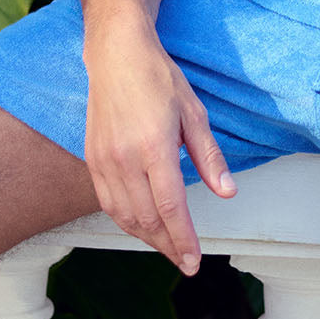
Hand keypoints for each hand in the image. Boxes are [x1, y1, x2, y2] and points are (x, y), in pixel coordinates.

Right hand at [84, 22, 236, 274]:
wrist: (116, 55)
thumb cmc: (158, 79)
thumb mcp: (194, 113)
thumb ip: (209, 157)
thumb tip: (227, 192)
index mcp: (153, 146)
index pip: (171, 207)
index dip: (184, 238)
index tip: (194, 260)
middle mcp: (124, 158)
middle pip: (147, 218)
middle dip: (168, 246)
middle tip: (185, 262)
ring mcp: (104, 160)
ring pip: (125, 216)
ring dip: (147, 238)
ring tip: (168, 248)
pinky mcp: (92, 159)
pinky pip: (108, 203)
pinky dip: (126, 221)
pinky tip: (142, 226)